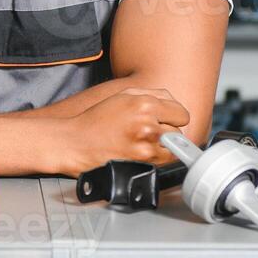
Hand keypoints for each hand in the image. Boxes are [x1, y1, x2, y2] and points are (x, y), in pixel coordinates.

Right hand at [61, 87, 190, 174]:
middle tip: (147, 131)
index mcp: (145, 104)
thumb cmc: (96, 120)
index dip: (172, 117)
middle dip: (166, 132)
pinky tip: (138, 152)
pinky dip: (155, 158)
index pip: (182, 114)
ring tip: (141, 142)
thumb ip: (153, 95)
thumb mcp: (122, 96)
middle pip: (178, 132)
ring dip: (162, 147)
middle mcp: (148, 124)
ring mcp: (146, 146)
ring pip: (172, 149)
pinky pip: (162, 161)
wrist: (75, 143)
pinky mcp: (142, 162)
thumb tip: (173, 103)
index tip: (164, 120)